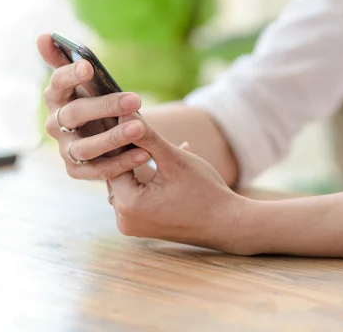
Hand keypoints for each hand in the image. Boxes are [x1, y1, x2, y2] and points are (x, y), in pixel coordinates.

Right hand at [37, 33, 151, 179]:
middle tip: (135, 99)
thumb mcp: (81, 79)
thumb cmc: (90, 99)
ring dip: (113, 138)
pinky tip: (144, 153)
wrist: (99, 134)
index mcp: (55, 96)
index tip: (89, 66)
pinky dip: (121, 163)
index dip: (70, 75)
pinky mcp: (76, 170)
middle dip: (105, 106)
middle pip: (75, 115)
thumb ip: (62, 57)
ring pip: (85, 147)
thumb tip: (43, 36)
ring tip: (140, 128)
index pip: (58, 83)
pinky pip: (98, 170)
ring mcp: (64, 149)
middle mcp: (54, 124)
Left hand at [109, 118, 249, 253]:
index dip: (120, 141)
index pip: (113, 163)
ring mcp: (132, 226)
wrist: (229, 225)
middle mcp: (124, 220)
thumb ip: (146, 137)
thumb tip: (122, 114)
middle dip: (127, 151)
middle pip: (117, 174)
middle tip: (129, 125)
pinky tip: (160, 160)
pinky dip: (144, 178)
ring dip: (137, 164)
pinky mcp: (141, 227)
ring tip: (140, 137)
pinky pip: (135, 195)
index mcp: (128, 205)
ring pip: (126, 184)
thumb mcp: (175, 159)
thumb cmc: (205, 191)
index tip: (122, 119)